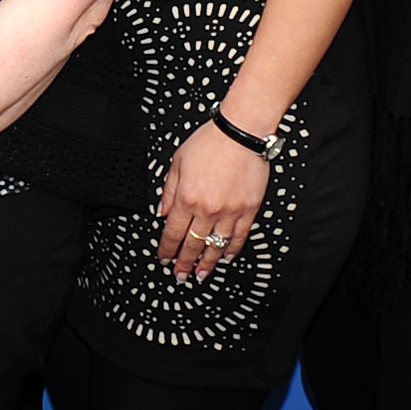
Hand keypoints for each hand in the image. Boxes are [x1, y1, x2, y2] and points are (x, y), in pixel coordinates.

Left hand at [154, 122, 270, 279]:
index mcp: (187, 198)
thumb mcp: (177, 163)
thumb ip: (169, 192)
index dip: (168, 249)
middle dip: (185, 263)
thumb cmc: (209, 143)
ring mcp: (230, 212)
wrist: (240, 134)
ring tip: (201, 274)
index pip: (173, 233)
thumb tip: (162, 213)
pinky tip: (225, 257)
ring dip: (207, 263)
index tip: (165, 259)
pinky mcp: (249, 210)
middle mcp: (207, 209)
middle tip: (181, 275)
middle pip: (193, 244)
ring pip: (216, 245)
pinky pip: (239, 237)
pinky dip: (231, 250)